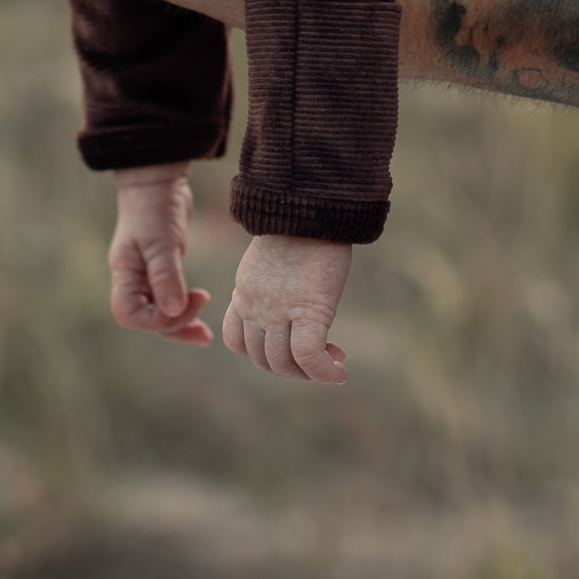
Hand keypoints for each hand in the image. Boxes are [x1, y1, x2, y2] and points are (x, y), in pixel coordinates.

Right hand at [110, 163, 211, 344]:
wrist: (158, 183)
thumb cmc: (155, 207)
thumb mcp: (161, 241)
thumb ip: (166, 275)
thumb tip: (172, 311)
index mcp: (124, 273)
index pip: (128, 314)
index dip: (155, 319)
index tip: (183, 303)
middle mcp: (133, 280)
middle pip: (146, 319)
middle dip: (174, 323)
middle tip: (203, 305)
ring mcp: (146, 277)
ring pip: (159, 314)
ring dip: (181, 325)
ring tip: (206, 336)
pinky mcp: (162, 272)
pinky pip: (170, 301)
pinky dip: (184, 310)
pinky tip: (200, 311)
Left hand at [222, 233, 350, 384]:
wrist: (311, 206)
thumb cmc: (301, 227)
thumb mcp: (274, 260)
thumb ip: (274, 285)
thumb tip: (293, 297)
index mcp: (244, 293)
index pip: (237, 342)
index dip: (262, 353)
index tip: (290, 345)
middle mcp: (255, 307)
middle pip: (262, 360)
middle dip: (291, 368)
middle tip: (322, 357)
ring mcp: (277, 312)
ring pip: (283, 364)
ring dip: (309, 373)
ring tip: (334, 361)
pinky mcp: (308, 311)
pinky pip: (309, 357)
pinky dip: (324, 372)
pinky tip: (340, 373)